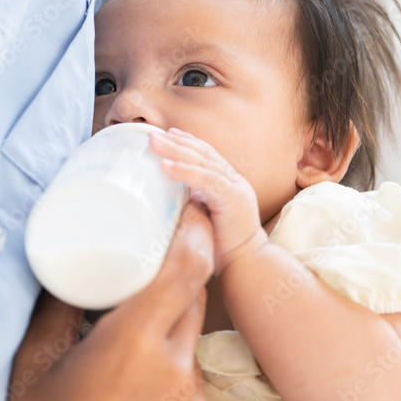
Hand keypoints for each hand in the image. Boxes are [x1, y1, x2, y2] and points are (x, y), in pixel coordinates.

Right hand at [0, 204, 215, 400]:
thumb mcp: (37, 358)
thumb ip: (62, 302)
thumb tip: (78, 261)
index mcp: (132, 344)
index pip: (187, 267)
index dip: (197, 232)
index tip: (194, 212)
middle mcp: (175, 375)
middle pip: (193, 304)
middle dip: (176, 286)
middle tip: (148, 284)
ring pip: (193, 354)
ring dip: (171, 347)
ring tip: (129, 373)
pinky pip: (198, 400)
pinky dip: (176, 393)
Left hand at [150, 127, 267, 273]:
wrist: (248, 265)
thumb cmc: (225, 249)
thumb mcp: (206, 219)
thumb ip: (194, 205)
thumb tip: (168, 200)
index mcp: (230, 184)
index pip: (207, 155)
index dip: (188, 142)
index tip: (167, 134)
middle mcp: (235, 181)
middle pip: (203, 153)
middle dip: (176, 141)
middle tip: (152, 134)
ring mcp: (236, 187)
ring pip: (203, 161)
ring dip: (175, 150)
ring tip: (153, 144)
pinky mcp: (233, 198)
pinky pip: (205, 179)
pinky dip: (184, 171)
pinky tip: (165, 166)